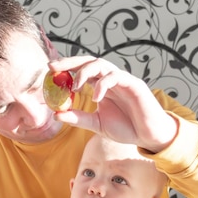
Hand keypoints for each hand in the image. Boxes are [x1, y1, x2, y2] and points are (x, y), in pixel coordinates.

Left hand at [48, 56, 177, 152]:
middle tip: (53, 67)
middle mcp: (110, 79)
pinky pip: (116, 77)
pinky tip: (96, 98)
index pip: (81, 70)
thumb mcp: (97, 124)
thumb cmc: (126, 128)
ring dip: (85, 72)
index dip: (66, 68)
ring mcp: (122, 80)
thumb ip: (78, 118)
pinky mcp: (134, 84)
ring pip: (101, 65)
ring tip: (76, 87)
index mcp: (101, 86)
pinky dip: (103, 84)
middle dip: (70, 62)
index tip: (49, 70)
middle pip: (88, 61)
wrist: (149, 136)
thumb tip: (56, 114)